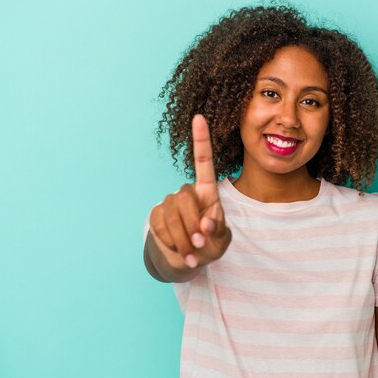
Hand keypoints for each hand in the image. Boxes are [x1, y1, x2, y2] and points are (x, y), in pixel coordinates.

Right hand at [149, 114, 230, 268]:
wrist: (189, 260)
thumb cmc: (210, 245)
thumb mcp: (221, 240)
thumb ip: (217, 231)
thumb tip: (204, 225)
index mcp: (207, 192)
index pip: (203, 161)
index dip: (201, 140)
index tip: (199, 117)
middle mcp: (187, 192)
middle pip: (184, 198)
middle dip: (192, 225)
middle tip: (200, 244)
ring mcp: (169, 202)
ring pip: (172, 215)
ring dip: (183, 240)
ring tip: (192, 253)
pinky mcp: (156, 215)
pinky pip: (160, 227)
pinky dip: (172, 243)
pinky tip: (180, 251)